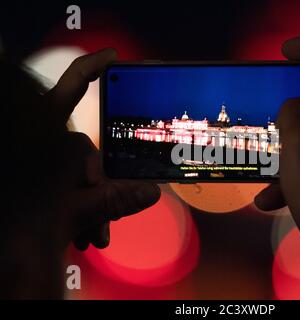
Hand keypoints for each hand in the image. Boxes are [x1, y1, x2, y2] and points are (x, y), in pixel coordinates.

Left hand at [1, 49, 159, 297]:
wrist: (10, 258)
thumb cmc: (24, 232)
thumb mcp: (72, 214)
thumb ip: (112, 201)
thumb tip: (154, 192)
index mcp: (47, 143)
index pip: (68, 93)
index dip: (89, 70)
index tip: (112, 57)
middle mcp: (46, 149)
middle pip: (85, 152)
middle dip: (99, 188)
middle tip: (102, 224)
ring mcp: (44, 168)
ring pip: (79, 174)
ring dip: (92, 204)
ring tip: (93, 238)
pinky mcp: (45, 185)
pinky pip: (70, 187)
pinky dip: (80, 208)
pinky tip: (86, 234)